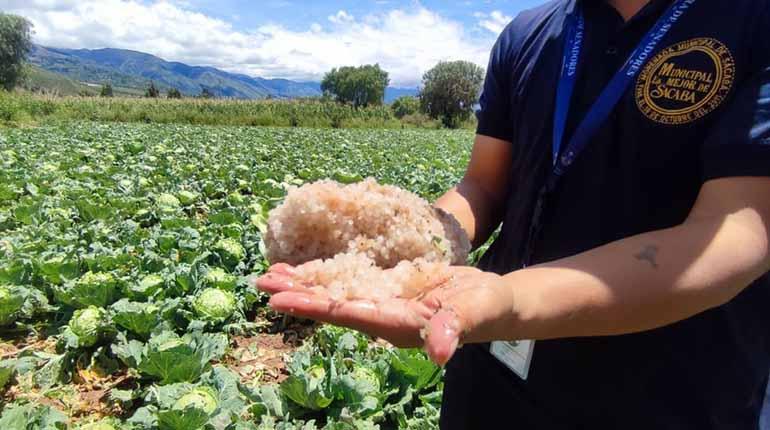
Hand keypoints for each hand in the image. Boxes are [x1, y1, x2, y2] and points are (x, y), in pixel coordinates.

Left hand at [255, 263, 516, 365]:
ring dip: (303, 284)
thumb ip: (454, 329)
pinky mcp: (386, 288)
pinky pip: (348, 280)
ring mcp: (381, 303)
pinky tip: (306, 266)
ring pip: (334, 293)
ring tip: (270, 274)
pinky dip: (325, 273)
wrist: (490, 303)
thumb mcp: (473, 313)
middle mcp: (381, 316)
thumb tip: (441, 352)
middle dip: (296, 295)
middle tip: (260, 283)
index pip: (347, 315)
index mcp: (396, 324)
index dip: (314, 307)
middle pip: (330, 306)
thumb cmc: (485, 308)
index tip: (280, 301)